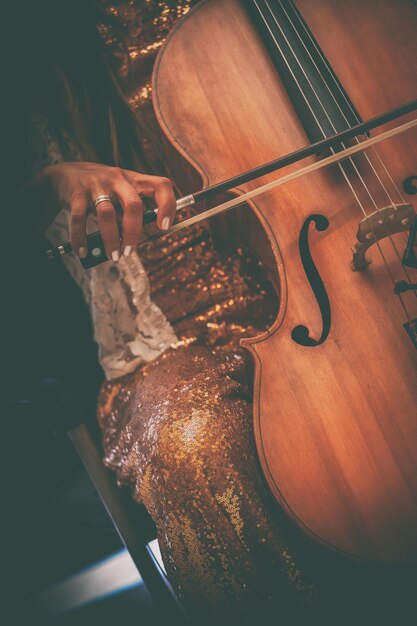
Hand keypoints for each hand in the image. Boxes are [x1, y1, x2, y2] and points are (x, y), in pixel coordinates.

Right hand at [37, 162, 175, 258]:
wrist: (65, 175)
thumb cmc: (100, 190)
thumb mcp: (119, 195)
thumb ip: (129, 213)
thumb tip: (136, 240)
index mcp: (134, 180)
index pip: (160, 185)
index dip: (167, 205)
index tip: (165, 226)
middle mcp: (118, 179)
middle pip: (133, 205)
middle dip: (133, 233)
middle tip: (129, 251)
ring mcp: (97, 184)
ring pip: (107, 214)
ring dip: (111, 239)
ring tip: (112, 255)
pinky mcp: (77, 193)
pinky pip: (79, 218)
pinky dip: (81, 237)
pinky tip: (82, 250)